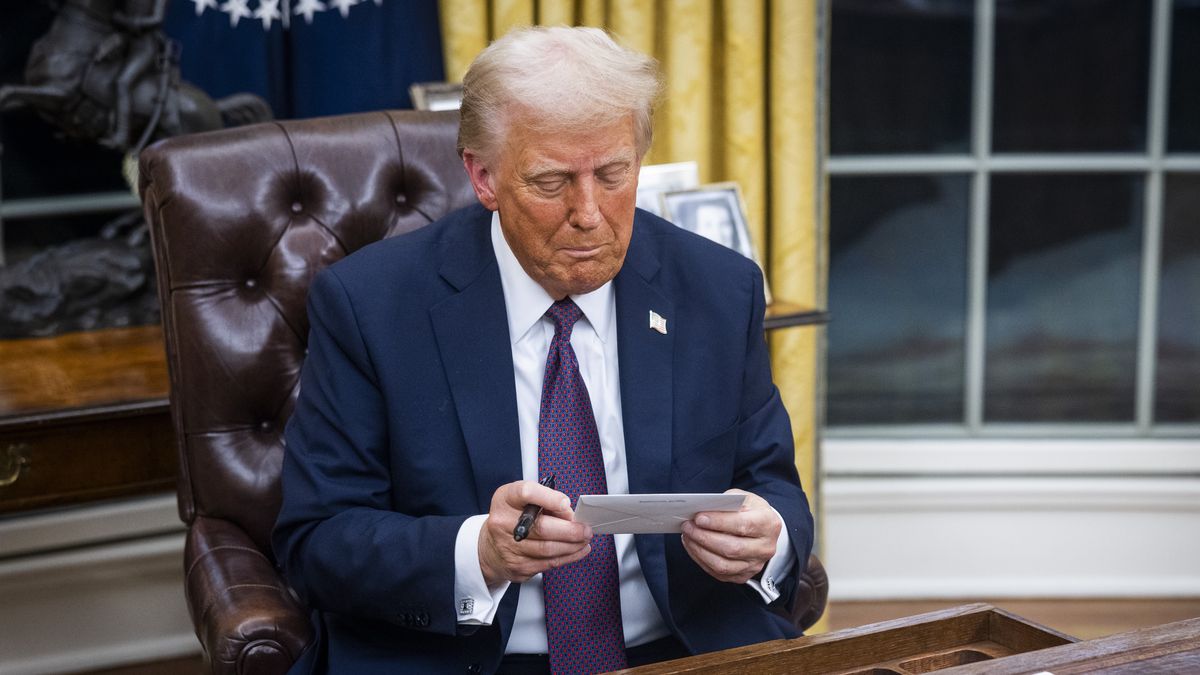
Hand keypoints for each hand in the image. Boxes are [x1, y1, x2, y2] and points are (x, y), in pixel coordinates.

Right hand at [478, 480, 592, 586]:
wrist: (490, 548)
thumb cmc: (513, 518)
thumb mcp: (523, 500)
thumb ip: (546, 500)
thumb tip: (571, 515)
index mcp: (505, 499)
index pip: (526, 493)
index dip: (548, 498)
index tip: (565, 503)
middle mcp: (503, 522)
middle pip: (542, 527)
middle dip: (570, 529)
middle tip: (585, 528)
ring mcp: (508, 547)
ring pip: (548, 549)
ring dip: (573, 544)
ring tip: (584, 538)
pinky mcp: (517, 566)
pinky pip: (548, 563)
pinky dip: (569, 556)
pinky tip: (578, 550)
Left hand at [681, 488, 780, 583]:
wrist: (762, 528)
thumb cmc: (750, 510)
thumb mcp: (743, 498)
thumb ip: (726, 503)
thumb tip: (703, 511)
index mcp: (768, 524)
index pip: (743, 525)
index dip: (719, 522)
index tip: (698, 518)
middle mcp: (765, 547)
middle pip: (732, 549)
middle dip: (704, 537)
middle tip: (687, 526)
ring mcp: (755, 565)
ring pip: (723, 565)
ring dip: (699, 550)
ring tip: (687, 536)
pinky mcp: (743, 576)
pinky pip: (718, 573)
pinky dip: (701, 560)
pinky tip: (693, 546)